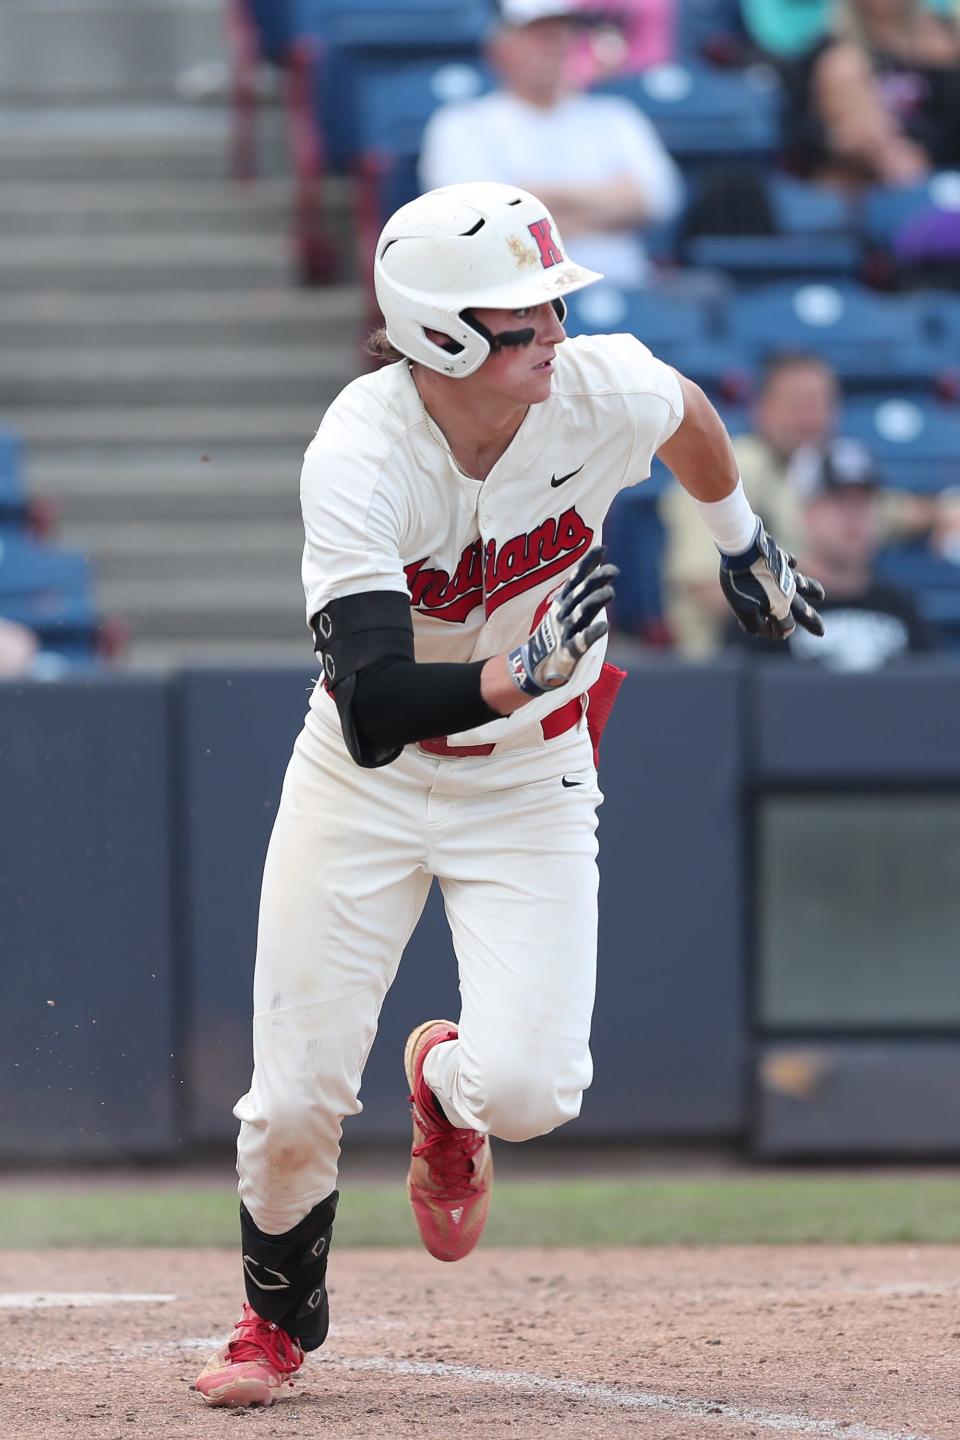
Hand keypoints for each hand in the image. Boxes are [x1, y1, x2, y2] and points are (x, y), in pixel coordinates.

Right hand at [507, 546, 617, 694]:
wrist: (533, 666)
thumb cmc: (556, 635)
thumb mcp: (564, 609)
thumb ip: (580, 591)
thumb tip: (598, 568)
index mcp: (563, 602)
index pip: (576, 578)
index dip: (588, 563)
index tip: (602, 548)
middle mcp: (563, 614)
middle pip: (580, 593)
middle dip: (595, 580)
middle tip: (613, 570)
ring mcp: (564, 632)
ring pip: (580, 613)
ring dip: (594, 601)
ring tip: (610, 592)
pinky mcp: (567, 652)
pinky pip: (580, 641)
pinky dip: (591, 633)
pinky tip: (604, 625)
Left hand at [719, 522, 824, 640]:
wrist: (742, 550)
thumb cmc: (741, 582)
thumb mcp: (744, 611)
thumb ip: (756, 625)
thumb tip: (762, 627)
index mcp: (781, 606)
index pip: (786, 626)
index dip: (774, 632)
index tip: (757, 627)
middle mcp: (788, 592)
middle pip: (803, 611)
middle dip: (812, 622)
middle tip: (821, 632)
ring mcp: (785, 574)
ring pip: (805, 584)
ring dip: (813, 591)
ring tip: (820, 596)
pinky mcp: (778, 558)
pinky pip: (789, 562)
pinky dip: (791, 564)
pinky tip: (794, 563)